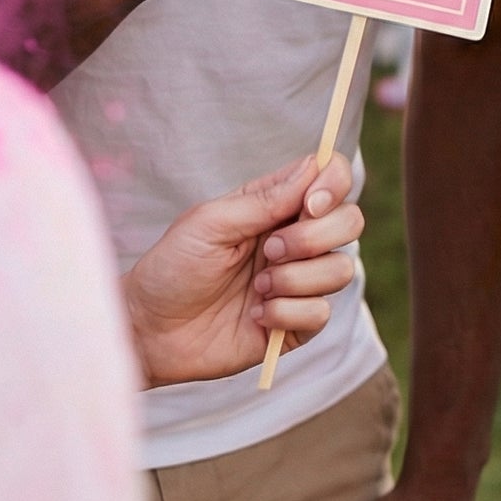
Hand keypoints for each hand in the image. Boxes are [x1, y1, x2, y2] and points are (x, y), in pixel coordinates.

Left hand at [124, 153, 360, 386]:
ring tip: (256, 287)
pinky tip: (256, 316)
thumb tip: (314, 168)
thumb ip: (265, 200)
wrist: (149, 332)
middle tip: (269, 250)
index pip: (331, 177)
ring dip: (296, 278)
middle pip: (350, 221)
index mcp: (277, 205)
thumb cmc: (173, 267)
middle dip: (315, 237)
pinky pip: (322, 313)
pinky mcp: (295, 324)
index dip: (334, 184)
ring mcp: (299, 282)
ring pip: (341, 269)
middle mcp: (295, 239)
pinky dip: (287, 313)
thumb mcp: (211, 222)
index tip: (310, 204)